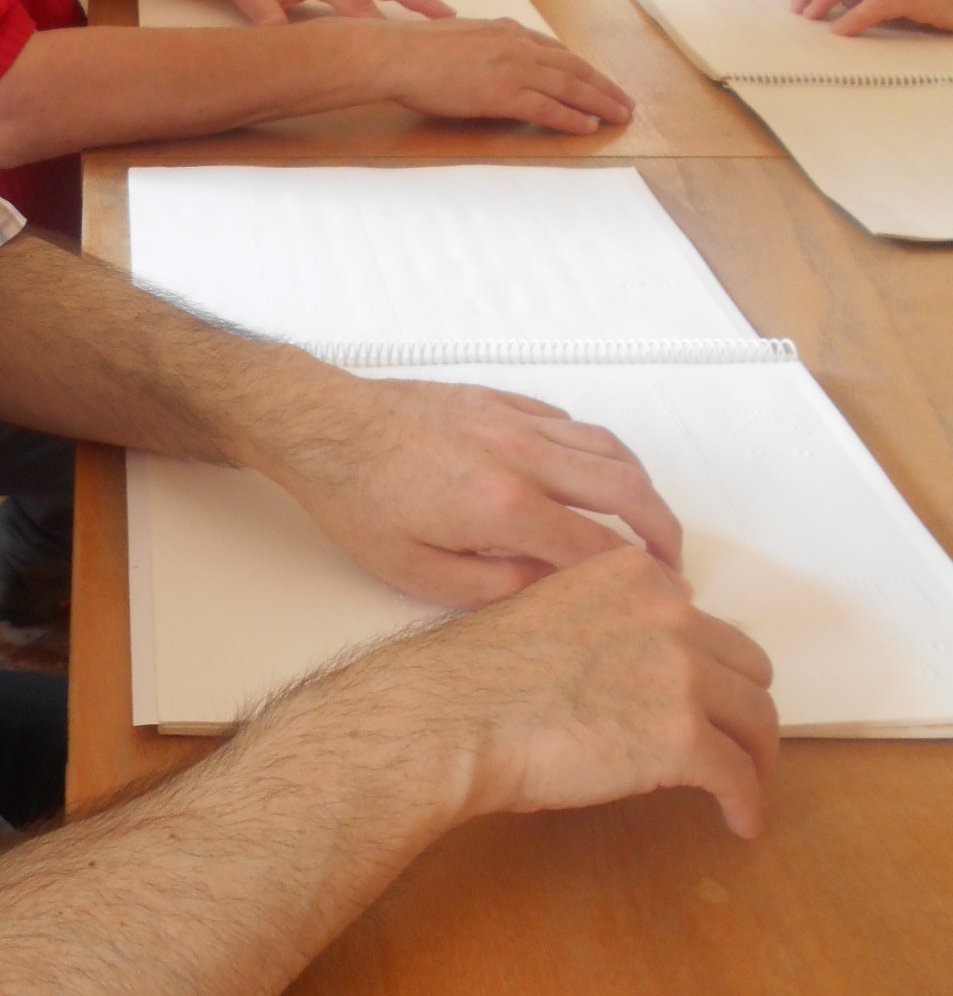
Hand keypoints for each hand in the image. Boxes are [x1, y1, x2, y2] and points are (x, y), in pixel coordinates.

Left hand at [270, 373, 682, 606]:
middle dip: (662, 528)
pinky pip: (567, 420)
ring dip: (639, 484)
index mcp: (504, 506)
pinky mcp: (497, 398)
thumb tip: (548, 589)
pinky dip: (594, 448)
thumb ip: (492, 588)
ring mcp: (512, 420)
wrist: (322, 428)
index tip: (663, 598)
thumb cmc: (358, 502)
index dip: (640, 577)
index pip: (597, 547)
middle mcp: (521, 455)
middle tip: (673, 562)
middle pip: (625, 487)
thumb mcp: (415, 572)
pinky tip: (588, 473)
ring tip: (644, 519)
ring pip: (605, 445)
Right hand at [361, 16, 632, 133]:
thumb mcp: (457, 40)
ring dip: (600, 102)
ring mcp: (513, 69)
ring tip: (619, 116)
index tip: (598, 80)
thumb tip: (487, 63)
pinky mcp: (503, 93)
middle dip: (603, 86)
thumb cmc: (414, 50)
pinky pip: (548, 108)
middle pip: (574, 68)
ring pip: (570, 87)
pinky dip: (572, 118)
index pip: (556, 51)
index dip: (582, 68)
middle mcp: (517, 46)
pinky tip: (588, 127)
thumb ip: (482, 48)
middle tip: (624, 102)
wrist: (396, 55)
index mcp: (506, 31)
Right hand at [395, 546, 777, 840]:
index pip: (704, 621)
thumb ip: (607, 622)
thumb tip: (634, 669)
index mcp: (635, 575)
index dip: (707, 665)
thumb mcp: (553, 611)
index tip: (702, 696)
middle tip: (729, 740)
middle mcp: (670, 612)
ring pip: (758, 719)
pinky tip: (740, 822)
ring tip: (742, 783)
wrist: (454, 715)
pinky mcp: (683, 738)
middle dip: (740, 706)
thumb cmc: (480, 674)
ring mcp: (682, 673)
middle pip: (747, 665)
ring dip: (754, 755)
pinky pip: (739, 776)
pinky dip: (747, 803)